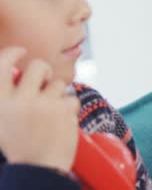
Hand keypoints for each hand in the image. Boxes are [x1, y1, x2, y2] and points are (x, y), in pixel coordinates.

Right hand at [0, 47, 79, 172]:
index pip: (3, 65)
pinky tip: (60, 123)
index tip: (21, 52)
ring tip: (49, 115)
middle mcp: (20, 100)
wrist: (36, 171)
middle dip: (44, 72)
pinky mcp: (64, 112)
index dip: (13, 53)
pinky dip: (69, 109)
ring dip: (56, 95)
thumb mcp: (0, 122)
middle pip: (38, 66)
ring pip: (58, 83)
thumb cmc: (17, 148)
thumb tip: (17, 74)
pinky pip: (72, 99)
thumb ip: (7, 97)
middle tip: (43, 83)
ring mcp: (43, 105)